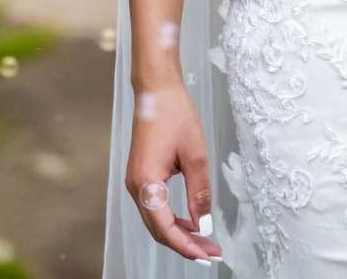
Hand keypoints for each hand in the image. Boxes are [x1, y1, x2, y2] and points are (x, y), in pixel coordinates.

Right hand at [125, 83, 221, 261]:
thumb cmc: (174, 114)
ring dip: (179, 233)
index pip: (165, 227)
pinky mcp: (141, 176)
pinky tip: (190, 222)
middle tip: (210, 253)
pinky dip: (172, 218)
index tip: (206, 255)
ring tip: (204, 242)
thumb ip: (199, 192)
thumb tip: (204, 224)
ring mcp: (136, 182)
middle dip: (184, 244)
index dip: (186, 245)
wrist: (156, 90)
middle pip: (158, 229)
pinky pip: (155, 207)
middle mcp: (136, 186)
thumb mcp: (195, 154)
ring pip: (156, 220)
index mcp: (146, 182)